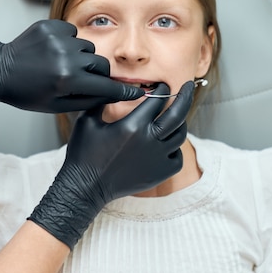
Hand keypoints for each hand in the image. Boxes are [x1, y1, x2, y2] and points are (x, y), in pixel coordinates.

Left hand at [0, 19, 143, 112]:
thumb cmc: (27, 94)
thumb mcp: (58, 105)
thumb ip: (89, 100)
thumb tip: (114, 94)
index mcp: (67, 81)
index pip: (106, 86)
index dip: (123, 91)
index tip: (139, 92)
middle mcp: (66, 58)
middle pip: (101, 65)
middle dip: (97, 74)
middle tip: (82, 80)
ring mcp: (58, 39)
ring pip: (88, 48)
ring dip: (81, 58)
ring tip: (61, 66)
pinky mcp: (51, 26)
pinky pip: (73, 34)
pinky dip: (68, 43)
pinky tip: (53, 53)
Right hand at [28, 82, 194, 248]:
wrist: (85, 187)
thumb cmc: (83, 153)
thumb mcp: (87, 121)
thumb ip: (102, 101)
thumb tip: (112, 88)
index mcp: (133, 125)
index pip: (156, 100)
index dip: (161, 89)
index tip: (161, 85)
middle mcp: (150, 140)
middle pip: (178, 114)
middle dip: (185, 96)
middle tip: (187, 86)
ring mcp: (158, 159)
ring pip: (180, 135)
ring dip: (180, 122)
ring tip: (175, 116)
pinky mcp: (160, 174)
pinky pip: (177, 157)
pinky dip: (175, 148)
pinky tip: (166, 143)